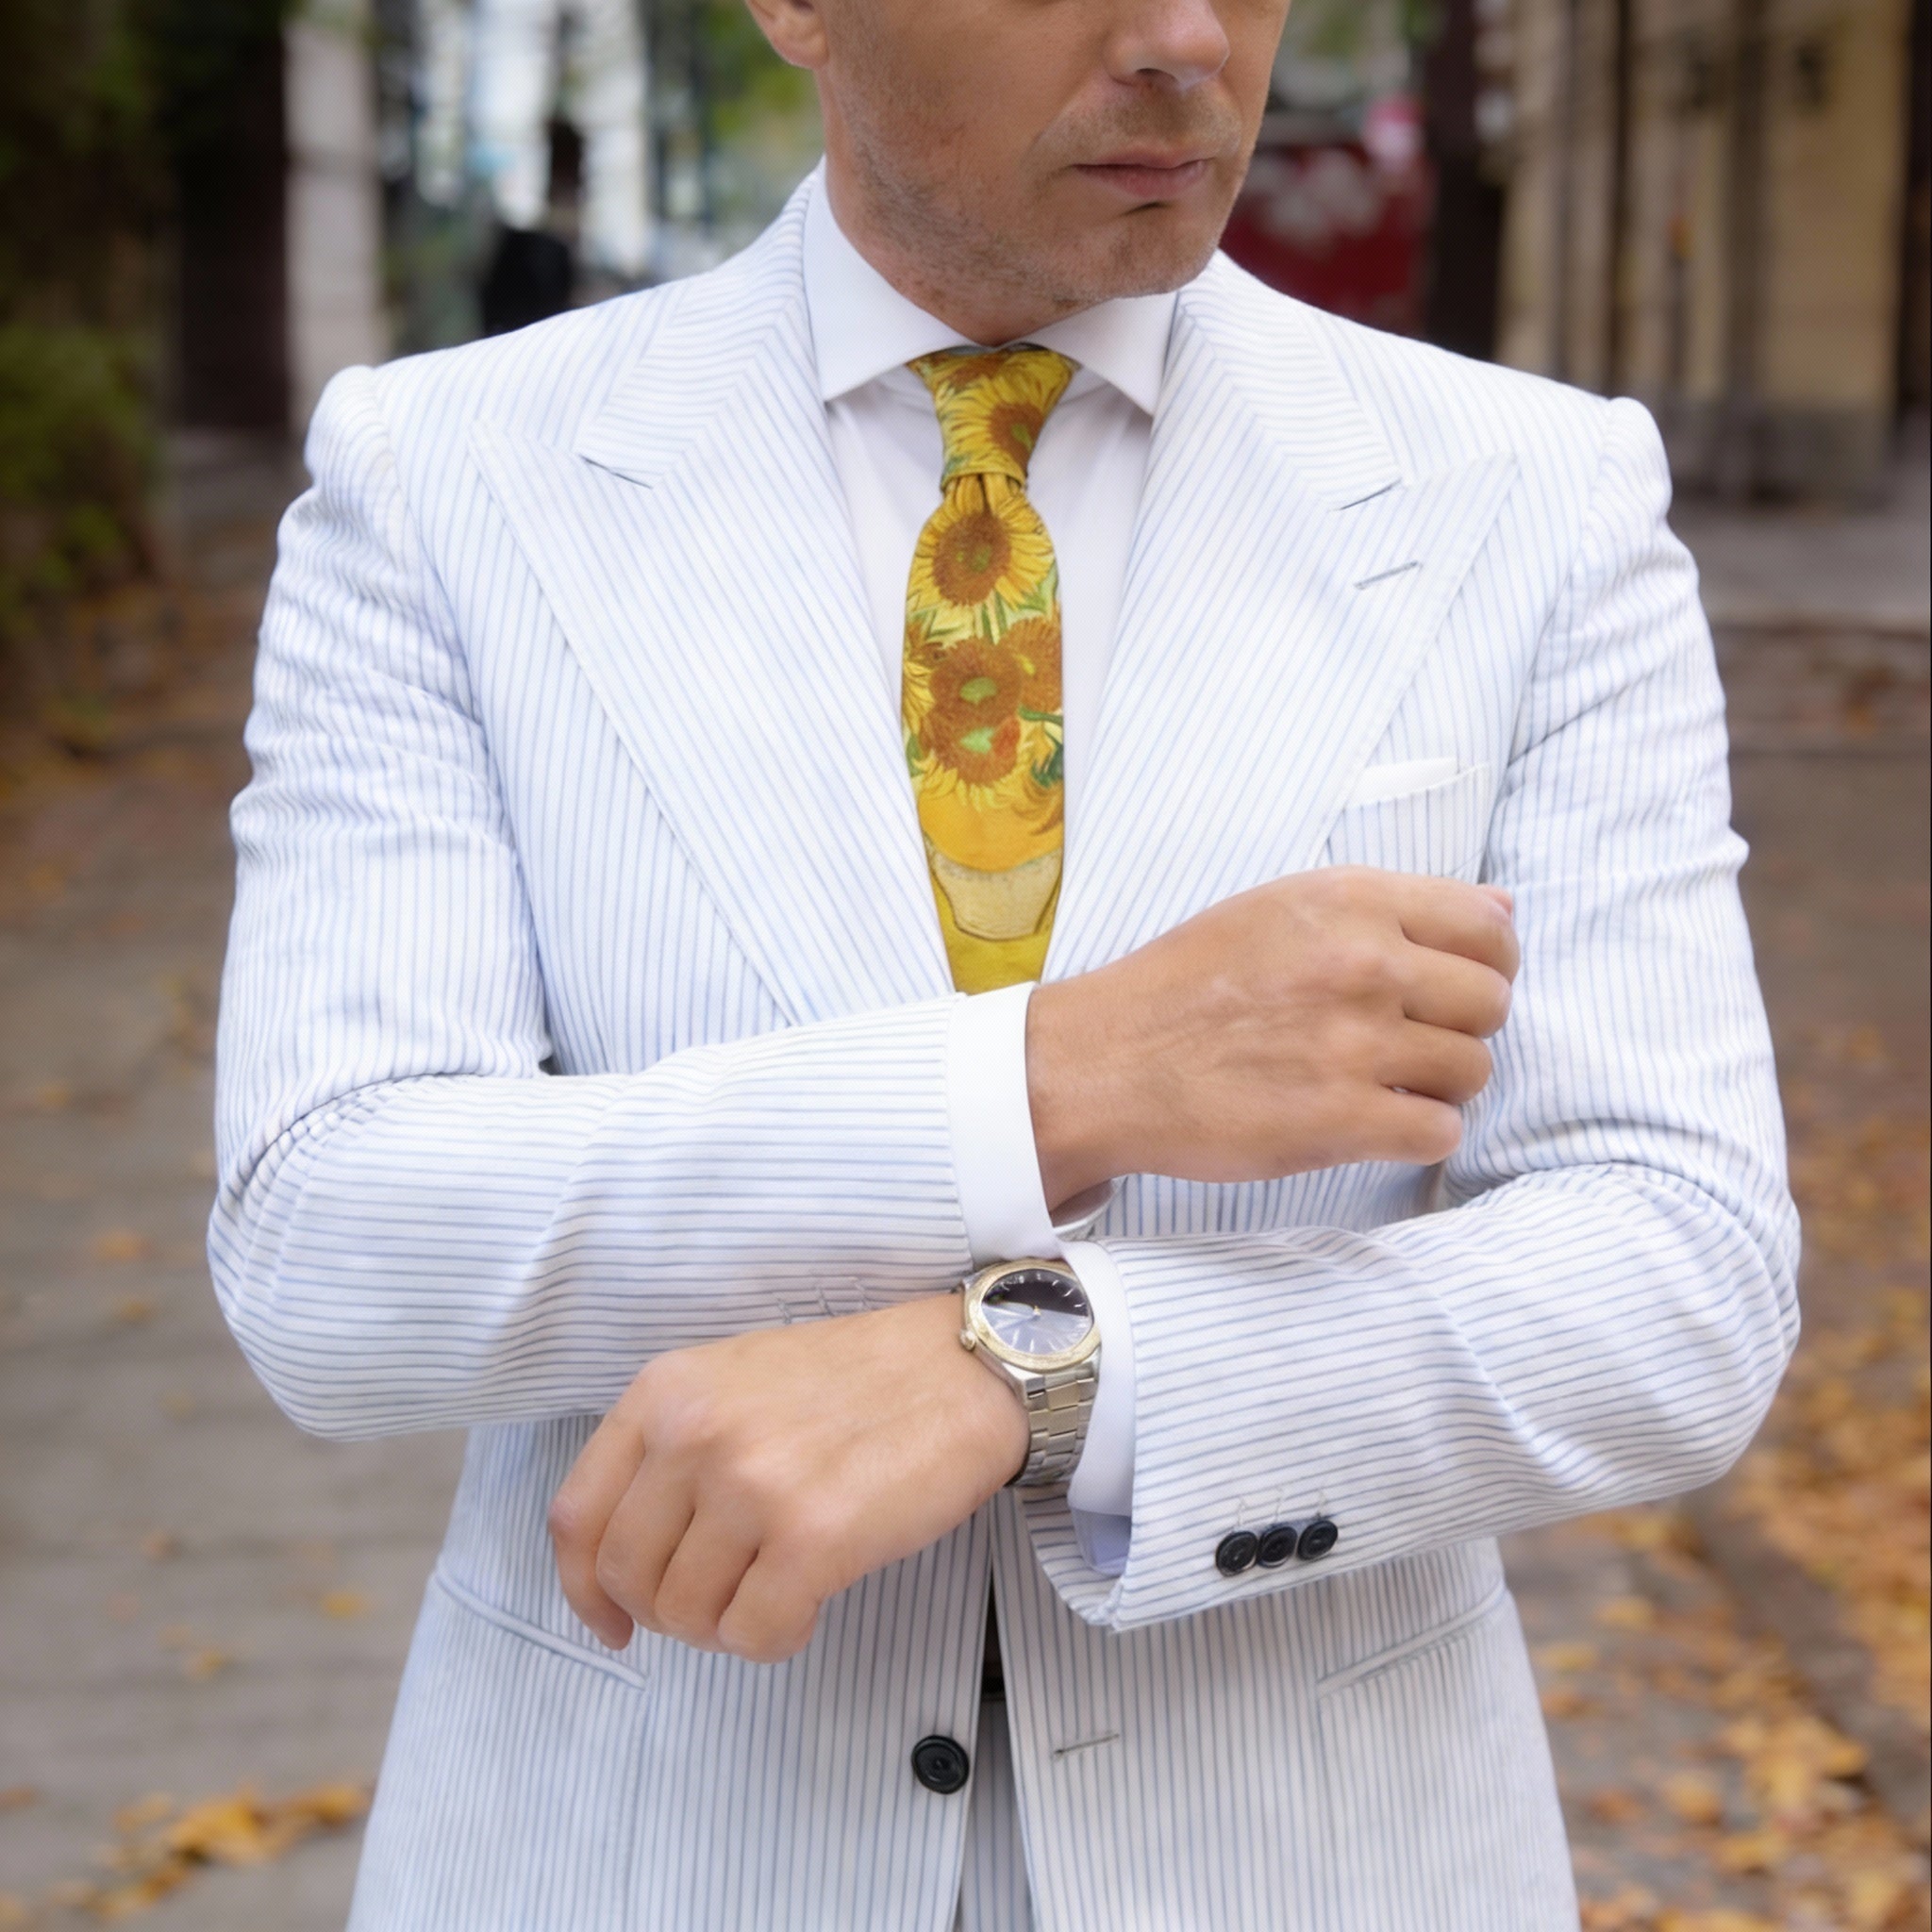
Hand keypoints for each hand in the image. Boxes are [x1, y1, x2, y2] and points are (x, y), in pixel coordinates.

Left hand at [548, 1294, 1028, 1661]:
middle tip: (720, 1604)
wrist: (963, 1368)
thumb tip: (630, 1566)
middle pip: (626, 1576)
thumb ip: (673, 1449)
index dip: (583, 1588)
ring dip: (726, 1626)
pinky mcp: (812, 1536)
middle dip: (666, 1614)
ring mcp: (751, 1485)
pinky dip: (777, 1638)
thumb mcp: (736, 1381)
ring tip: (775, 1591)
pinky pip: (754, 1635)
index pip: (577, 1515)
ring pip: (685, 1615)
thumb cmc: (858, 1381)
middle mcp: (695, 1433)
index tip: (612, 1621)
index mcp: (666, 1391)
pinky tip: (810, 1604)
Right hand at [1028, 867, 1518, 1205]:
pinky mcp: (1341, 1119)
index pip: (1490, 926)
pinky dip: (1418, 1135)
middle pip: (1491, 1002)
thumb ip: (1389, 906)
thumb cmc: (1185, 985)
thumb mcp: (1280, 909)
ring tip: (1384, 1085)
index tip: (1453, 987)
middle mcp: (1361, 962)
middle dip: (1461, 1027)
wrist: (1105, 1062)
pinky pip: (1441, 1132)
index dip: (1488, 963)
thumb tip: (1505, 909)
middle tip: (1409, 1043)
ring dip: (1440, 1086)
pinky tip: (1373, 1123)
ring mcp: (1354, 1042)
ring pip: (1473, 1070)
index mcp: (1349, 900)